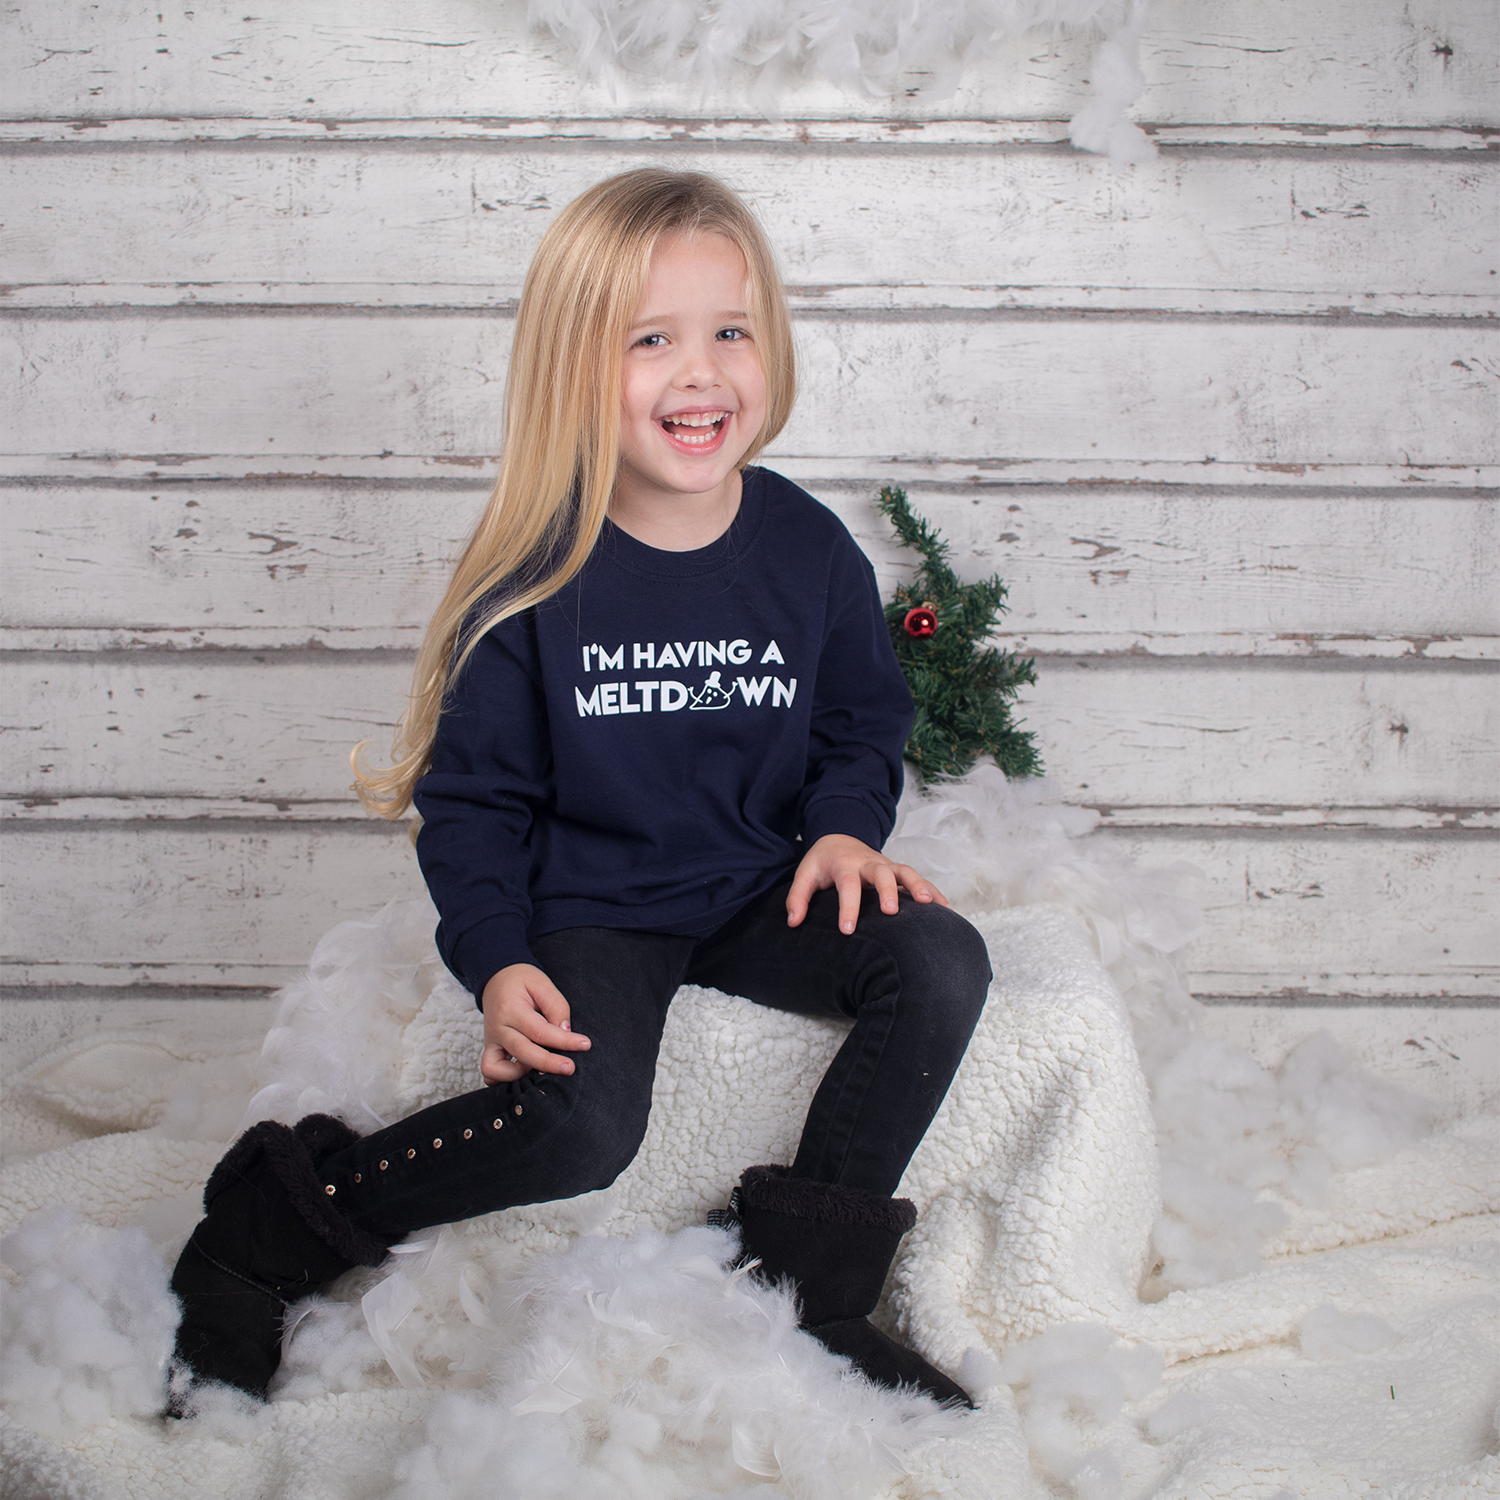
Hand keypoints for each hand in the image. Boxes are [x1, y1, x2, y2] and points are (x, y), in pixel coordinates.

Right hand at [479, 963, 591, 1083]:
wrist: (496, 979)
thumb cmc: (521, 981)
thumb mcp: (542, 984)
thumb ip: (556, 1006)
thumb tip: (566, 1031)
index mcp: (511, 1009)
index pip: (540, 1030)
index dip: (564, 1041)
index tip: (585, 1044)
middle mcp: (498, 1028)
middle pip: (523, 1052)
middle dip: (548, 1064)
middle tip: (570, 1068)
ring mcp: (492, 1041)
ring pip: (500, 1068)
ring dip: (523, 1074)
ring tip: (543, 1067)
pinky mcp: (490, 1049)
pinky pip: (490, 1072)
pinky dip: (505, 1078)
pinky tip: (524, 1072)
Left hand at [785, 833, 948, 935]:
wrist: (840, 838)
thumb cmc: (823, 862)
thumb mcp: (805, 874)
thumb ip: (797, 897)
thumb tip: (793, 922)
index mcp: (845, 864)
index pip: (847, 884)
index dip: (848, 906)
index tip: (848, 929)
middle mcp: (869, 863)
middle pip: (881, 873)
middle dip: (888, 890)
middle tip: (891, 911)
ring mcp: (887, 866)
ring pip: (906, 872)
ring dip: (918, 886)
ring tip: (929, 905)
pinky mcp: (898, 872)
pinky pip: (918, 880)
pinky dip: (933, 891)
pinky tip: (945, 909)